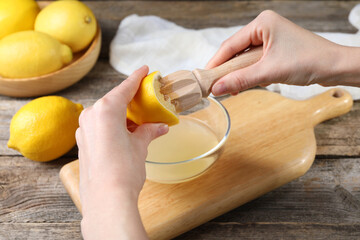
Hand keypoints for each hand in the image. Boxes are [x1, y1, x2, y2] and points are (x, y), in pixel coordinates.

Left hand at [76, 65, 167, 239]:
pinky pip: (100, 126)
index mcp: (105, 110)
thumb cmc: (123, 170)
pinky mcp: (83, 143)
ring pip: (106, 114)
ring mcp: (84, 130)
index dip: (136, 78)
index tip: (144, 70)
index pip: (124, 88)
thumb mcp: (140, 146)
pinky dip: (114, 125)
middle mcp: (91, 116)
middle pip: (114, 100)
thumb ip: (148, 131)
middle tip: (146, 98)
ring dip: (123, 115)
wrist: (106, 199)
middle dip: (130, 99)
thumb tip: (159, 126)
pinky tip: (126, 133)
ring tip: (140, 120)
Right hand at [207, 10, 358, 95]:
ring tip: (232, 89)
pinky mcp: (274, 49)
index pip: (230, 44)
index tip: (205, 77)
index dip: (216, 62)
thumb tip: (217, 89)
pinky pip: (254, 62)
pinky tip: (248, 83)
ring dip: (239, 74)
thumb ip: (241, 80)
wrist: (335, 67)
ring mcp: (270, 38)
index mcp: (262, 23)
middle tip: (215, 86)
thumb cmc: (309, 61)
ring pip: (244, 58)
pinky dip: (250, 74)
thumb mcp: (269, 71)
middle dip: (227, 70)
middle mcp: (264, 27)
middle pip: (236, 51)